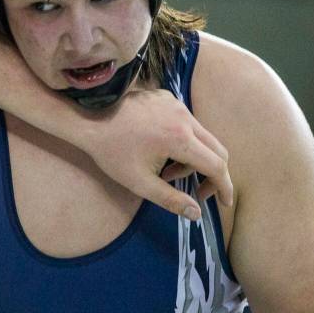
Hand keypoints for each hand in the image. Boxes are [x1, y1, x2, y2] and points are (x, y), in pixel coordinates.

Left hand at [91, 89, 231, 219]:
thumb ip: (172, 200)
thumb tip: (197, 214)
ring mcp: (176, 105)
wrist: (88, 120)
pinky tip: (160, 150)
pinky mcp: (167, 98)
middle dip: (212, 173)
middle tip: (198, 191)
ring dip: (193, 158)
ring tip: (166, 172)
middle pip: (216, 149)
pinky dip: (182, 140)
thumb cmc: (112, 153)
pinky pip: (186, 122)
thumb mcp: (140, 183)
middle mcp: (184, 118)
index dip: (224, 187)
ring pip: (201, 136)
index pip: (217, 166)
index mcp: (180, 139)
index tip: (225, 202)